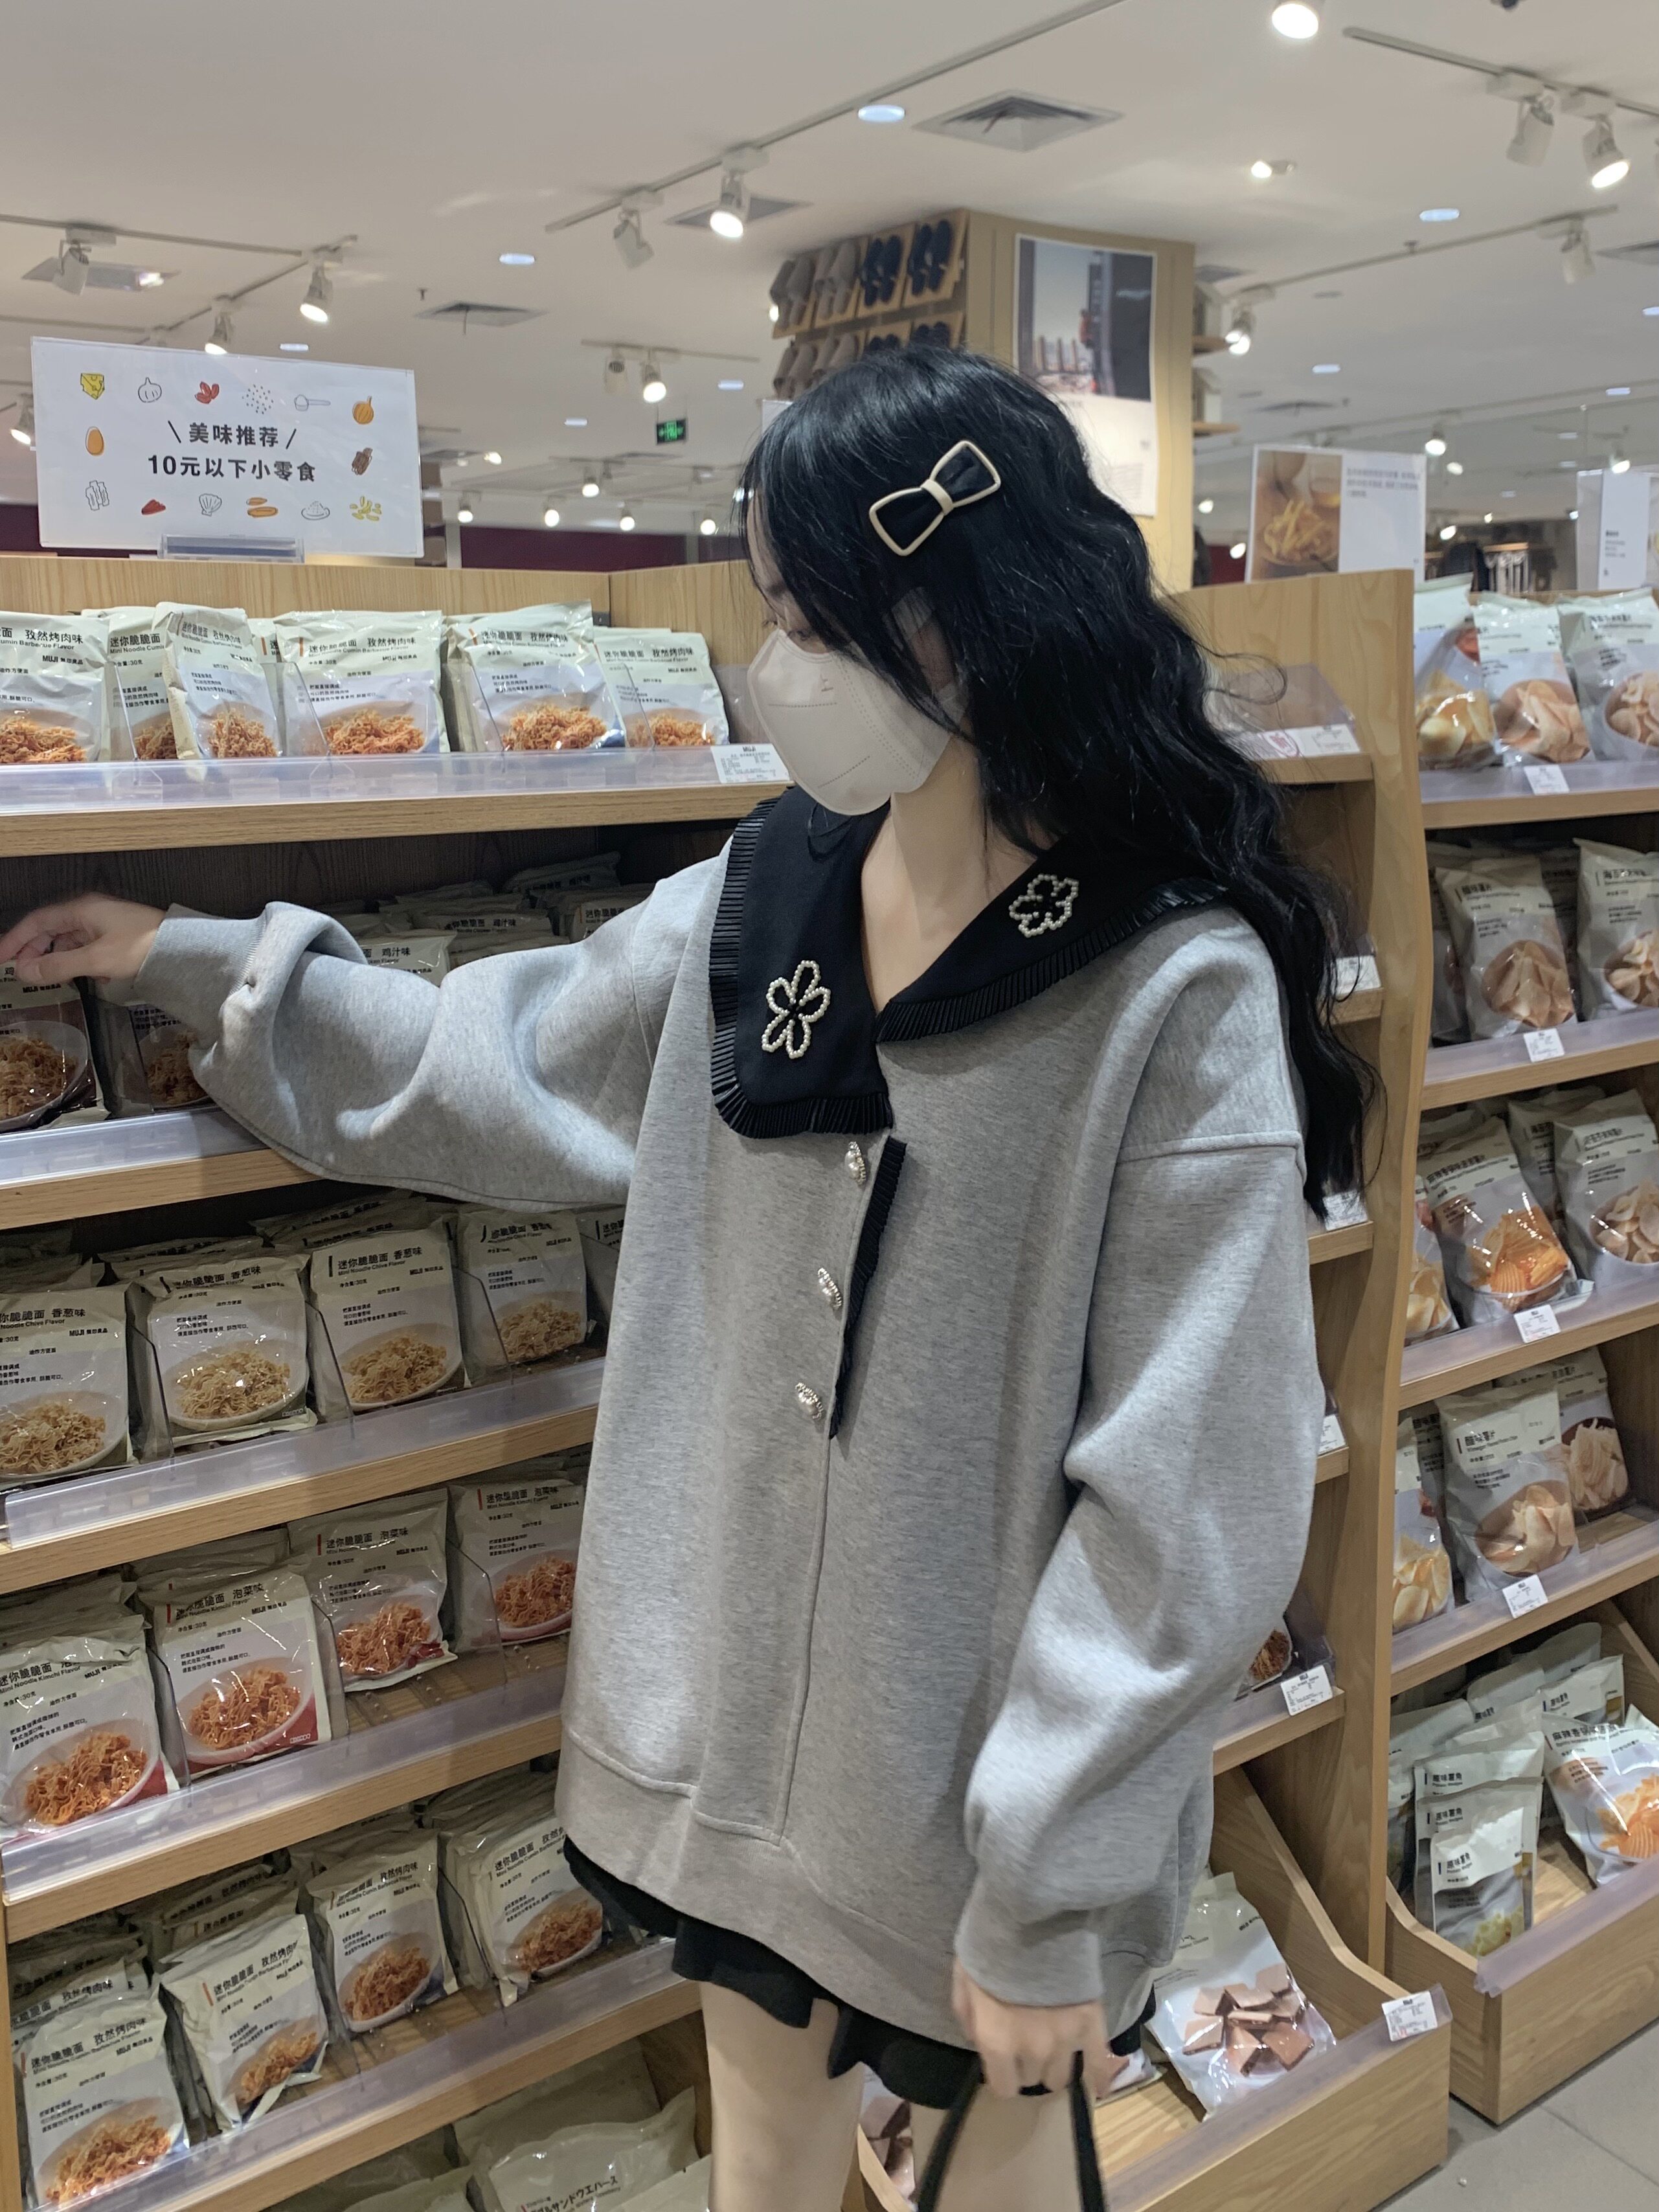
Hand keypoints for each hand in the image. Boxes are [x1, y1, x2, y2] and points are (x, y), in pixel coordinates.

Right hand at [0, 896, 165, 987]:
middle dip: (35, 952)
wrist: (184, 949)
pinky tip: (93, 979)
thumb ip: (58, 966)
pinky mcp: (117, 937)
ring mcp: (104, 923)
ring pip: (70, 941)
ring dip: (60, 960)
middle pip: (51, 930)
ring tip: (54, 979)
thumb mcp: (96, 959)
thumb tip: (24, 972)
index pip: (36, 922)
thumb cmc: (142, 947)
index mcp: (80, 910)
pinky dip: (83, 962)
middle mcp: (90, 912)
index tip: (2, 958)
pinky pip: (89, 948)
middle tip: (24, 973)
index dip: (15, 940)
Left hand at [952, 1961, 1126, 2101]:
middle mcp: (1033, 2049)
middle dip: (1026, 2064)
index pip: (1004, 2088)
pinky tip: (1098, 2088)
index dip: (1002, 2075)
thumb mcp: (963, 1981)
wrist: (1032, 1914)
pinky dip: (1099, 2075)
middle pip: (1033, 2079)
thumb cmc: (990, 1945)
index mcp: (997, 2042)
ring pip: (1061, 2076)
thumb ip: (969, 2020)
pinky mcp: (1092, 2022)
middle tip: (1024, 2039)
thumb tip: (979, 2043)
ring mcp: (1066, 2038)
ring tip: (1051, 2045)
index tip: (1002, 2061)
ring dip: (1053, 2064)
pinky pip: (1099, 2063)